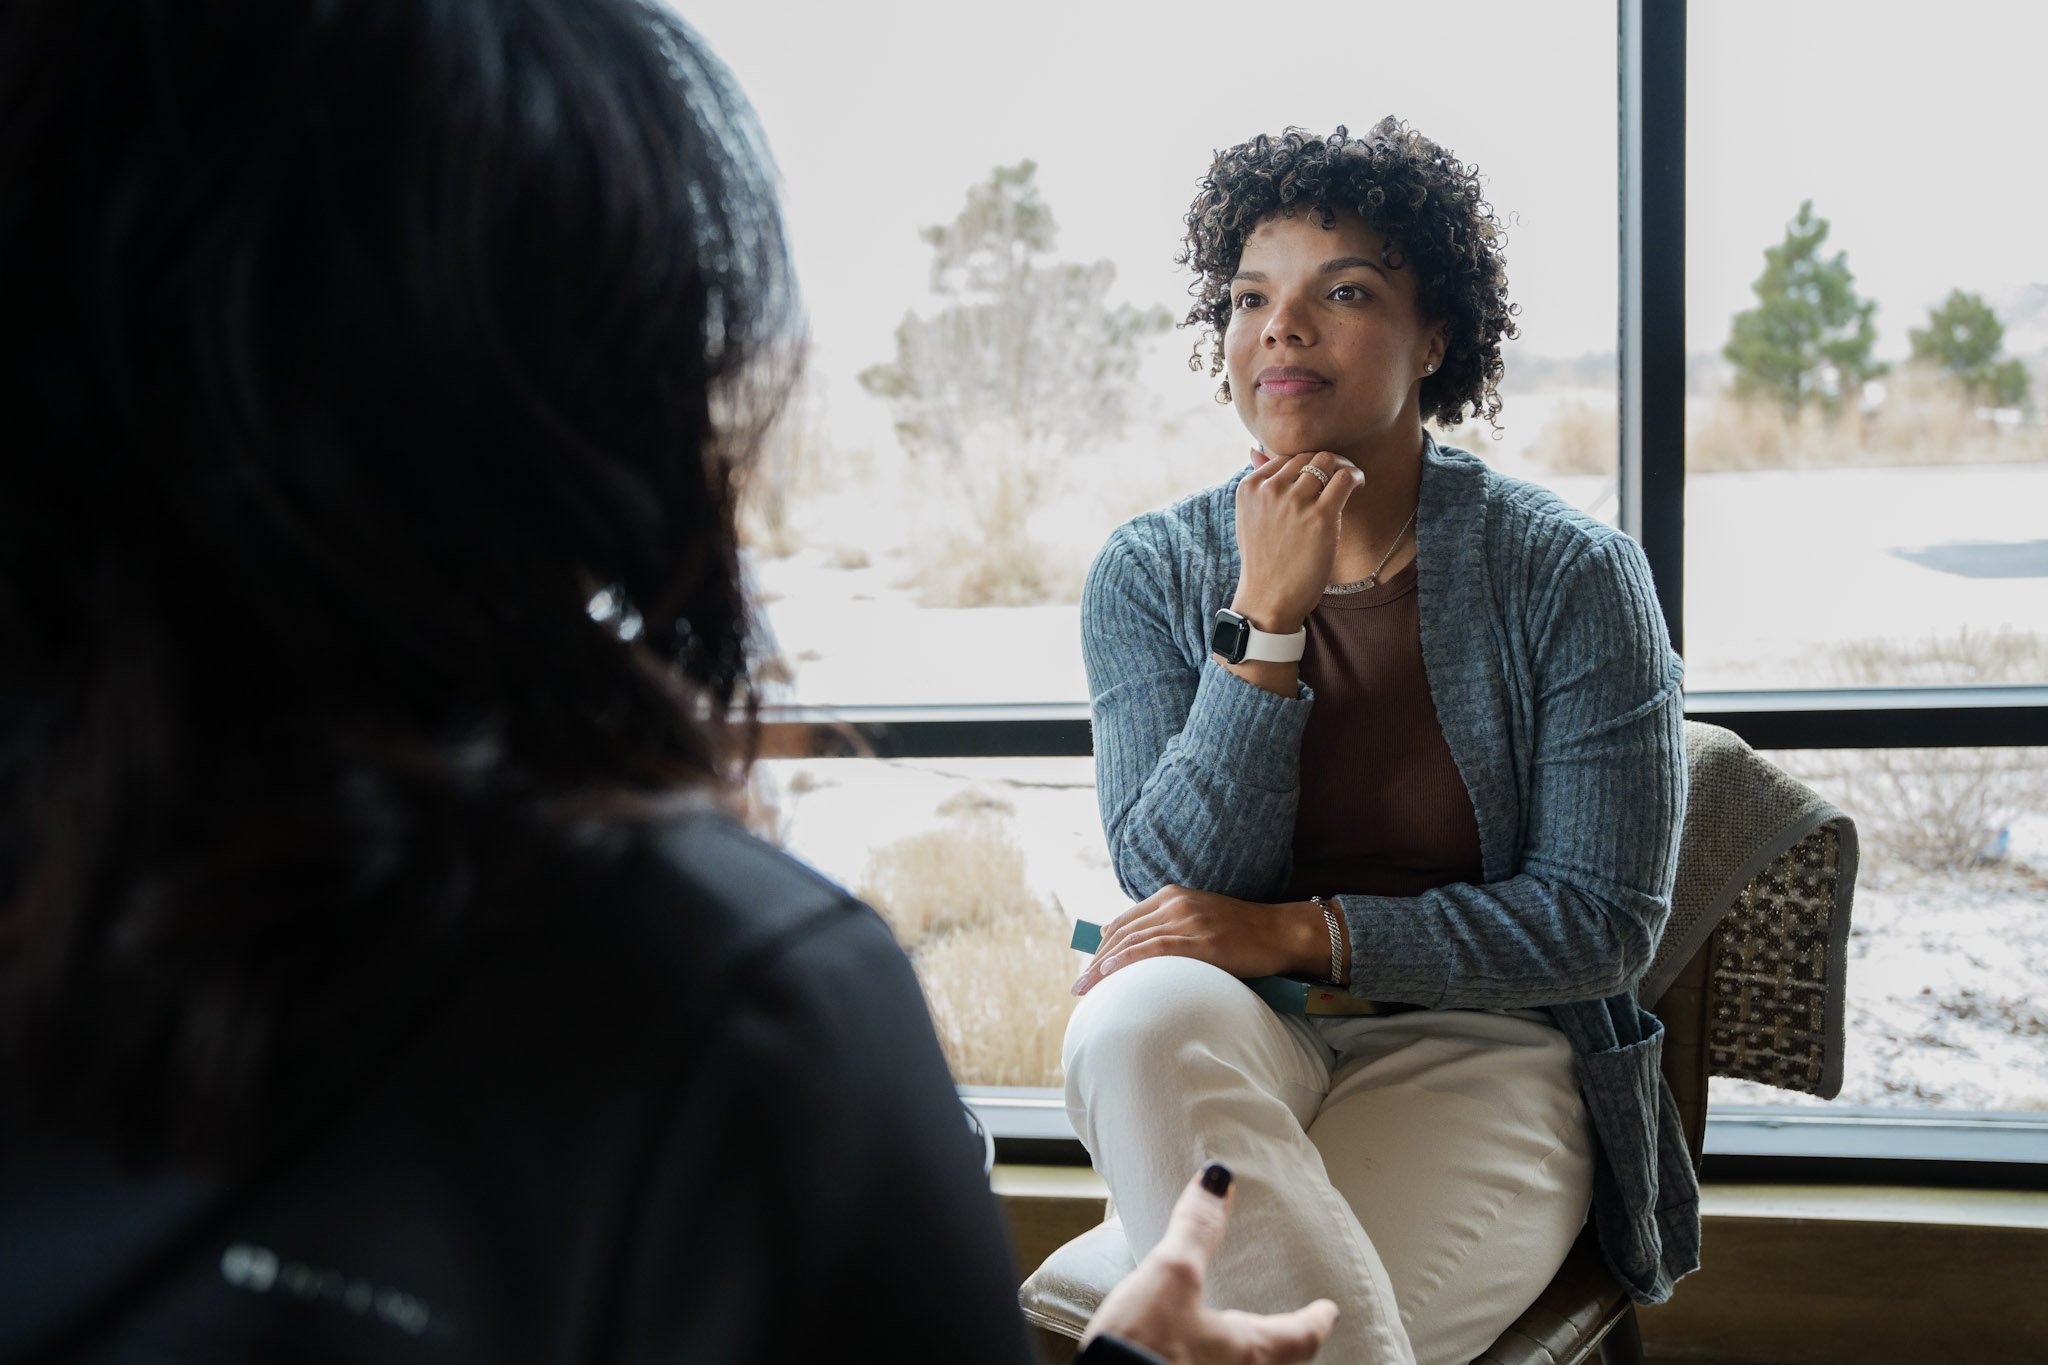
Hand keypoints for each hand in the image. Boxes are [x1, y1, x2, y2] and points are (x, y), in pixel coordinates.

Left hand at [1072, 886, 1321, 995]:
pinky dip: (1126, 961)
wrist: (1281, 932)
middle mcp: (1175, 903)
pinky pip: (1153, 949)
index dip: (1102, 947)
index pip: (1125, 921)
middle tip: (1080, 986)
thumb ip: (1168, 928)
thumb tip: (1130, 946)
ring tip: (1085, 988)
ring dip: (1102, 966)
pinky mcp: (1200, 940)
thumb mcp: (1199, 921)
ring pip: (1131, 941)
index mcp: (1173, 896)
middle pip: (1121, 931)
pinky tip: (1109, 973)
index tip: (1089, 969)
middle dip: (1096, 959)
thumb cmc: (1243, 934)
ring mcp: (1187, 920)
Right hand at [1082, 1164, 1336, 1363]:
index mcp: (1247, 1351)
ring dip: (1243, 1354)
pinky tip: (1187, 1354)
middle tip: (1288, 1326)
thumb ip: (1196, 1229)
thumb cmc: (1142, 1346)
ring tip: (1236, 1338)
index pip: (1299, 1336)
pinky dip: (1210, 1360)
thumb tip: (1218, 1181)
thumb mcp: (1170, 1275)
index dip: (1315, 1320)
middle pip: (1271, 1361)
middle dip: (1280, 1342)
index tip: (1327, 1311)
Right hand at [1231, 449, 1362, 633]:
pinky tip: (1359, 485)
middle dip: (1325, 462)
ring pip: (1327, 461)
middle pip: (1306, 456)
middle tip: (1338, 475)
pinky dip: (1356, 476)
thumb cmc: (1263, 561)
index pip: (1283, 457)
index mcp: (1249, 488)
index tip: (1317, 477)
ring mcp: (1294, 502)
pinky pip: (1345, 479)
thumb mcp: (1249, 518)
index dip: (1304, 465)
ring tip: (1350, 480)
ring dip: (1342, 466)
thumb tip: (1255, 449)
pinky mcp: (1320, 516)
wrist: (1268, 599)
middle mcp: (1270, 490)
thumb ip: (1257, 485)